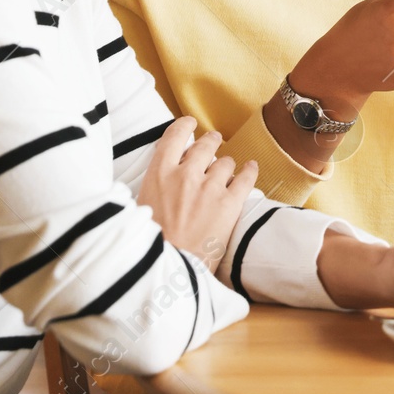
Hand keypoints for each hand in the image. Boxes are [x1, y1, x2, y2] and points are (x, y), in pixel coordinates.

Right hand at [136, 117, 257, 272]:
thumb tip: (165, 171)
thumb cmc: (151, 242)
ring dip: (227, 166)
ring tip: (227, 172)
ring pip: (226, 161)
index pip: (175, 135)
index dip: (185, 125)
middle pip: (206, 144)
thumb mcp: (141, 205)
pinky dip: (250, 171)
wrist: (169, 269)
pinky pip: (246, 177)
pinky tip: (251, 169)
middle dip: (211, 142)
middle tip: (214, 143)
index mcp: (159, 174)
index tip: (191, 124)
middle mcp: (185, 174)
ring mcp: (209, 187)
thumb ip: (156, 183)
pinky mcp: (229, 203)